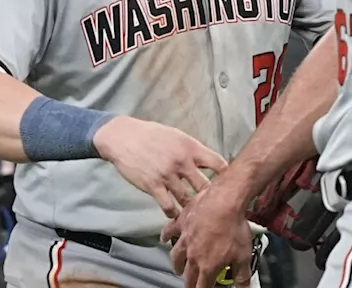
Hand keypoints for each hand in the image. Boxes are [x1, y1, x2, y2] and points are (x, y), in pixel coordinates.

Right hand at [92, 115, 227, 218]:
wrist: (122, 137)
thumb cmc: (149, 135)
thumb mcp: (176, 136)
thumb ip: (192, 150)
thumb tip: (209, 163)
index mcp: (190, 147)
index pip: (219, 164)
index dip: (227, 177)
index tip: (229, 186)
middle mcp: (182, 161)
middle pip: (206, 187)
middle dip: (212, 199)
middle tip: (215, 208)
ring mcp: (167, 175)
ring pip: (188, 200)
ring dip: (192, 210)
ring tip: (197, 217)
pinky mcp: (153, 186)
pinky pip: (168, 206)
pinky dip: (174, 214)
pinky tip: (176, 215)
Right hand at [162, 181, 253, 287]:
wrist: (224, 201)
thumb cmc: (233, 226)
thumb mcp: (245, 255)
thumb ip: (243, 276)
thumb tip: (244, 286)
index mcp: (208, 266)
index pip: (202, 287)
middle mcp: (193, 255)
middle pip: (187, 275)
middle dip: (190, 283)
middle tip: (192, 285)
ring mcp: (185, 239)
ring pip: (176, 257)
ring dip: (177, 265)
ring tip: (178, 268)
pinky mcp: (182, 222)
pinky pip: (169, 231)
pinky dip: (166, 236)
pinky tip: (164, 238)